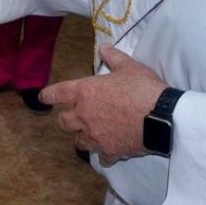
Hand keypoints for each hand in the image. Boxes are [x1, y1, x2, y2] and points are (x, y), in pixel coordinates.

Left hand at [40, 44, 164, 165]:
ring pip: (79, 142)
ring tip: (90, 135)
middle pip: (64, 122)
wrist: (162, 117)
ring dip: (82, 138)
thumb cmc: (143, 88)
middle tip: (73, 117)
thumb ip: (113, 57)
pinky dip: (103, 155)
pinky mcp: (110, 150)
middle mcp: (85, 115)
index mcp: (85, 92)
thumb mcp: (129, 67)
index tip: (43, 97)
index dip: (48, 95)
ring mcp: (96, 135)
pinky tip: (108, 153)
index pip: (58, 93)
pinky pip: (101, 157)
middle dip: (66, 119)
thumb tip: (103, 46)